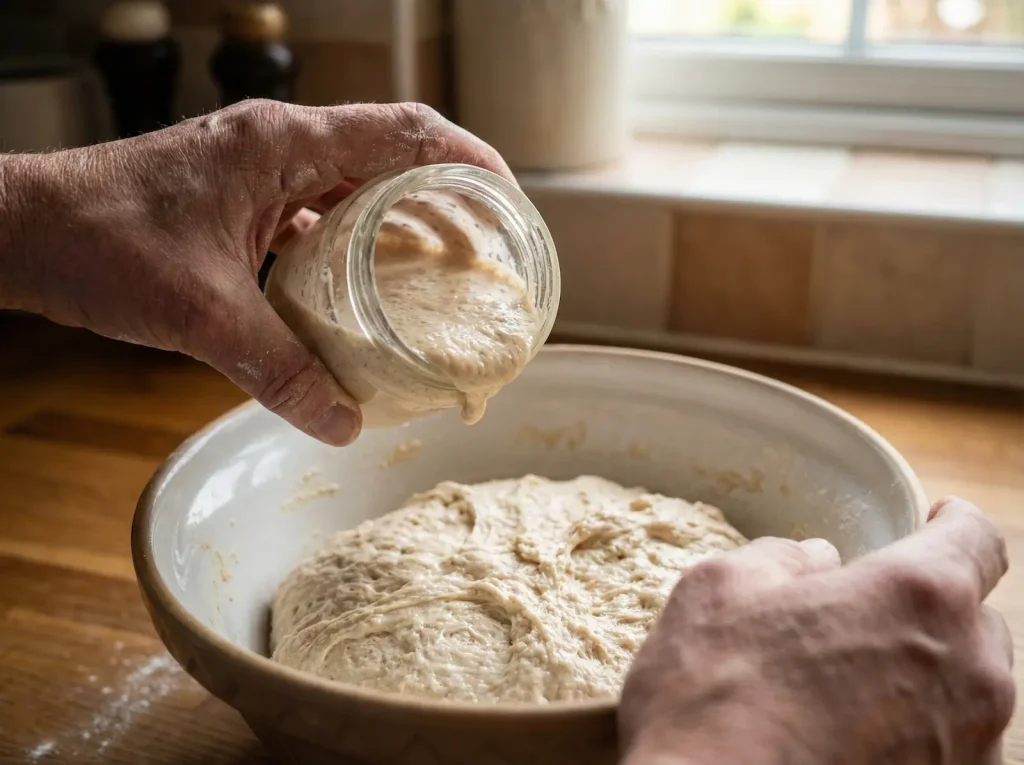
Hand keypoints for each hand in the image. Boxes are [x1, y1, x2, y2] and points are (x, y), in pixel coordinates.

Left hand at [0, 100, 511, 445]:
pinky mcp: (240, 200)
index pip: (405, 132)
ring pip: (354, 189)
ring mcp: (258, 171)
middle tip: (485, 255)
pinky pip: (317, 215)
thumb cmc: (97, 242)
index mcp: (283, 145)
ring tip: (440, 276)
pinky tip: (363, 294)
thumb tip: (344, 425)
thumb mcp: (202, 315)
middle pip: (391, 159)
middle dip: (446, 203)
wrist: (20, 230)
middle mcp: (279, 146)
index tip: (509, 203)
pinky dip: (350, 249)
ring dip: (399, 226)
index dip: (470, 162)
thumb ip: (280, 370)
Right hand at [619, 497, 1014, 764]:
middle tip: (858, 622)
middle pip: (974, 619)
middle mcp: (969, 671)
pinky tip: (852, 742)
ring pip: (967, 690)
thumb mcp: (720, 589)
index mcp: (918, 595)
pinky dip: (917, 736)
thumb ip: (782, 558)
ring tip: (848, 692)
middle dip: (926, 610)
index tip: (938, 521)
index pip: (976, 537)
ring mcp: (972, 747)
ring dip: (923, 677)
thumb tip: (815, 562)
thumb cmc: (712, 701)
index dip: (955, 522)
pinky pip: (953, 749)